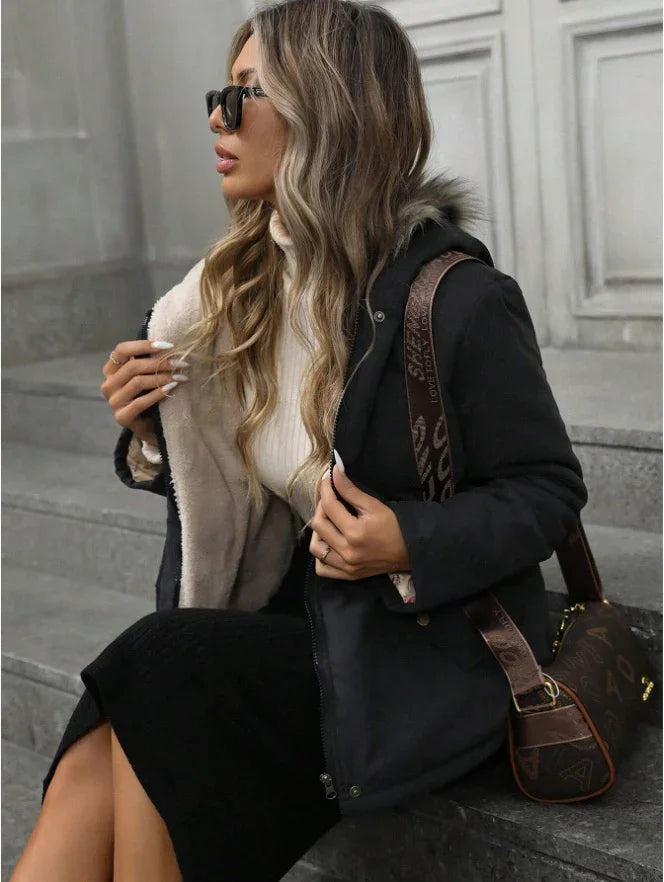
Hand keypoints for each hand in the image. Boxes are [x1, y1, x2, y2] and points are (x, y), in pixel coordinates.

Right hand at [101, 340, 186, 443]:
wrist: (147, 425)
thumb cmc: (146, 395)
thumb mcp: (145, 375)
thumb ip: (148, 362)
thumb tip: (169, 346)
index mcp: (111, 370)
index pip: (122, 350)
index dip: (143, 345)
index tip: (168, 346)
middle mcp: (108, 384)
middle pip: (133, 366)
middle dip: (160, 363)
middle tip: (181, 364)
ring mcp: (113, 401)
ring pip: (137, 382)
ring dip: (162, 378)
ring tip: (180, 377)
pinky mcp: (122, 417)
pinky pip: (141, 402)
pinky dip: (158, 393)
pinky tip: (171, 388)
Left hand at [309, 464, 410, 579]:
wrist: (411, 552)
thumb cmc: (395, 526)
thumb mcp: (374, 505)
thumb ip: (351, 490)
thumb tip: (335, 472)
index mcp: (355, 533)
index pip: (329, 506)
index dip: (325, 489)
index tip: (327, 480)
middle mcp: (347, 552)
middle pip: (318, 525)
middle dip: (321, 507)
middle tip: (330, 499)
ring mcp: (346, 566)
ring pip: (315, 548)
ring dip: (318, 532)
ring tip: (329, 522)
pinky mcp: (348, 575)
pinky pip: (322, 568)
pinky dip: (321, 556)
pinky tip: (329, 543)